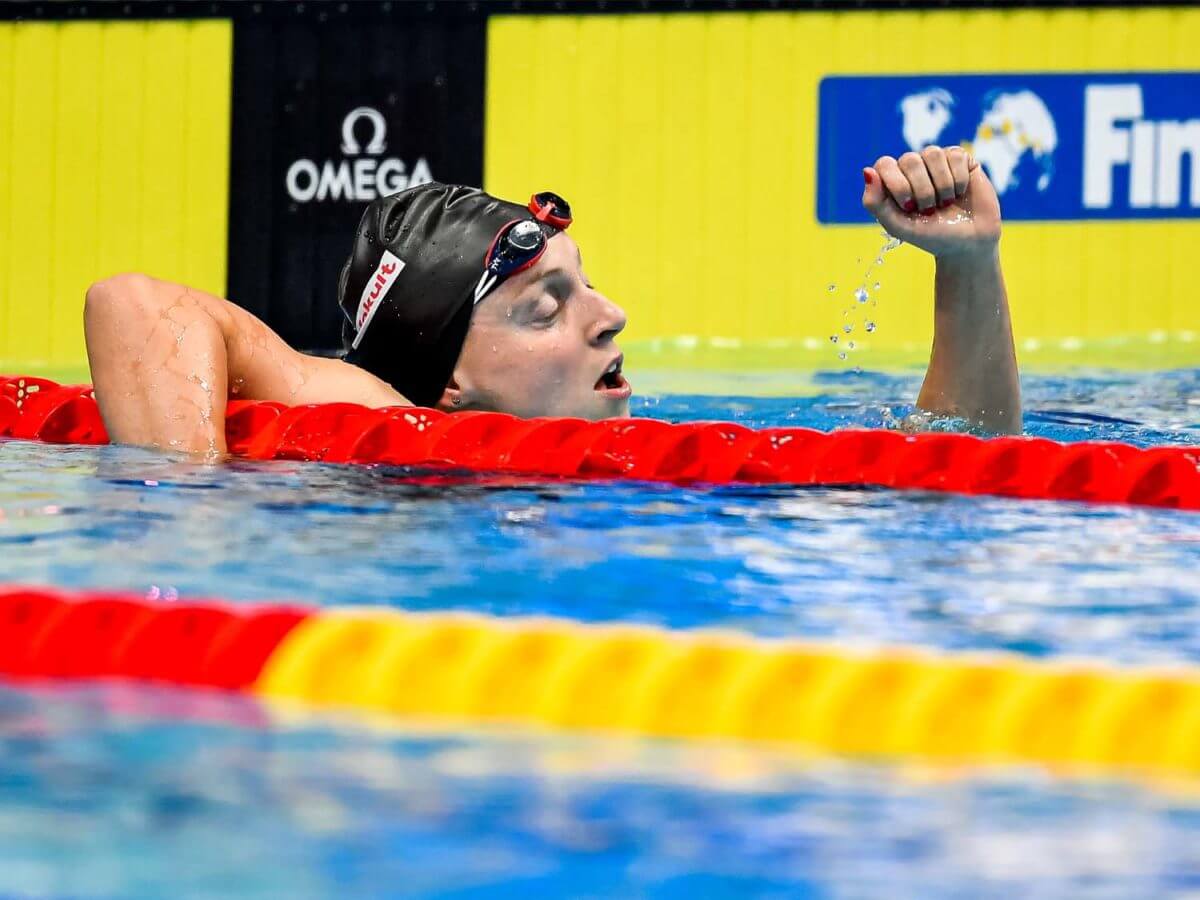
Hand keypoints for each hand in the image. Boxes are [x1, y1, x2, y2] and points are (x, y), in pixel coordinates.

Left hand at [862, 146, 1000, 259]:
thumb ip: (875, 203)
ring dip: (942, 185)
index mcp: (893, 181)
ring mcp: (936, 161)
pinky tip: (960, 193)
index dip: (898, 185)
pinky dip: (958, 180)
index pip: (885, 164)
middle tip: (929, 210)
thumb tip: (867, 171)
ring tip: (946, 203)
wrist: (969, 244)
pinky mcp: (960, 158)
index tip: (909, 207)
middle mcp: (912, 168)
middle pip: (909, 160)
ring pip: (932, 154)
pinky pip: (955, 156)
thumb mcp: (898, 226)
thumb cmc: (931, 236)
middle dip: (922, 190)